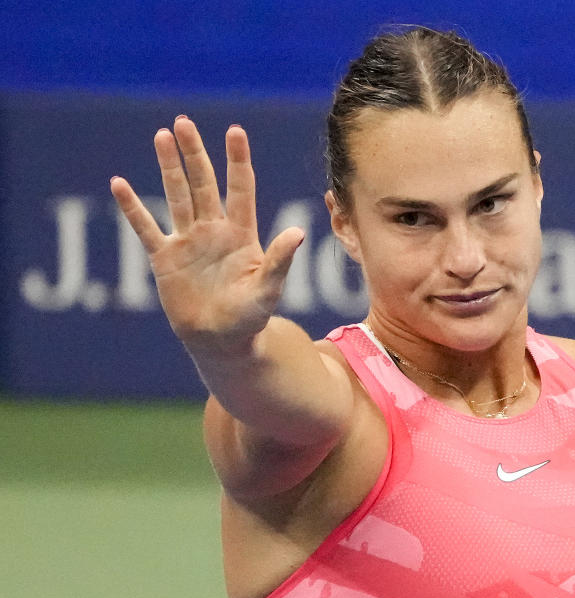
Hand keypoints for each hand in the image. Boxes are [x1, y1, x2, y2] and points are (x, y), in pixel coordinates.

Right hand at [110, 116, 303, 354]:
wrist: (221, 341)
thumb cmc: (250, 317)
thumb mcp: (269, 289)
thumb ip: (280, 260)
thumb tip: (298, 233)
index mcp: (241, 234)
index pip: (240, 188)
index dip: (237, 160)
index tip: (235, 130)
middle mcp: (214, 231)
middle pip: (203, 183)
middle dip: (194, 153)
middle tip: (184, 122)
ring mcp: (188, 242)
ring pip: (177, 196)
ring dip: (168, 167)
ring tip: (161, 136)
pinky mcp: (165, 259)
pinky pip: (146, 228)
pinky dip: (133, 208)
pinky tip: (119, 184)